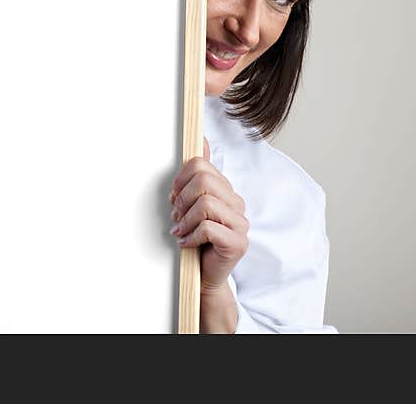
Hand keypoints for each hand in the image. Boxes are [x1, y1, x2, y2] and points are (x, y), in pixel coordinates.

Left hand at [169, 138, 248, 292]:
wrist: (203, 275)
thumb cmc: (196, 238)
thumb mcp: (192, 203)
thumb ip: (197, 173)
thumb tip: (201, 139)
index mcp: (226, 190)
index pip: (201, 165)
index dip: (180, 179)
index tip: (174, 197)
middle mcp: (237, 203)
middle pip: (203, 181)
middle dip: (182, 198)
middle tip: (176, 215)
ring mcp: (241, 224)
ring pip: (205, 204)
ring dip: (185, 220)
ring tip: (181, 230)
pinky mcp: (238, 243)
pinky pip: (209, 228)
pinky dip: (191, 236)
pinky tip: (186, 243)